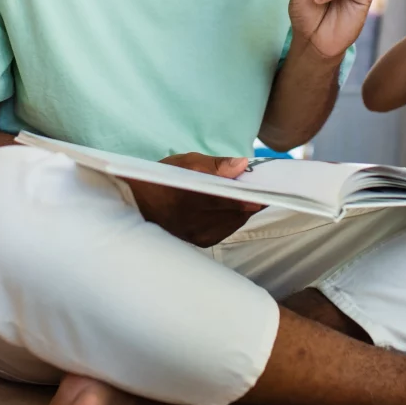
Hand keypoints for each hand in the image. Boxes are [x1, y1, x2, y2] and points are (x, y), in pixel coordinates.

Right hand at [126, 153, 263, 247]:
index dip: (253, 195)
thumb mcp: (185, 163)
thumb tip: (243, 164)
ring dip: (244, 210)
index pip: (231, 200)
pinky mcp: (199, 242)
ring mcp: (197, 234)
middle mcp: (194, 221)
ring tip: (250, 195)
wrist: (137, 205)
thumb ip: (216, 165)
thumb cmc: (161, 179)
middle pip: (237, 212)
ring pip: (235, 223)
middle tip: (263, 188)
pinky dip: (234, 218)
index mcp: (190, 198)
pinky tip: (236, 208)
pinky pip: (227, 230)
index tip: (268, 188)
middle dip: (251, 200)